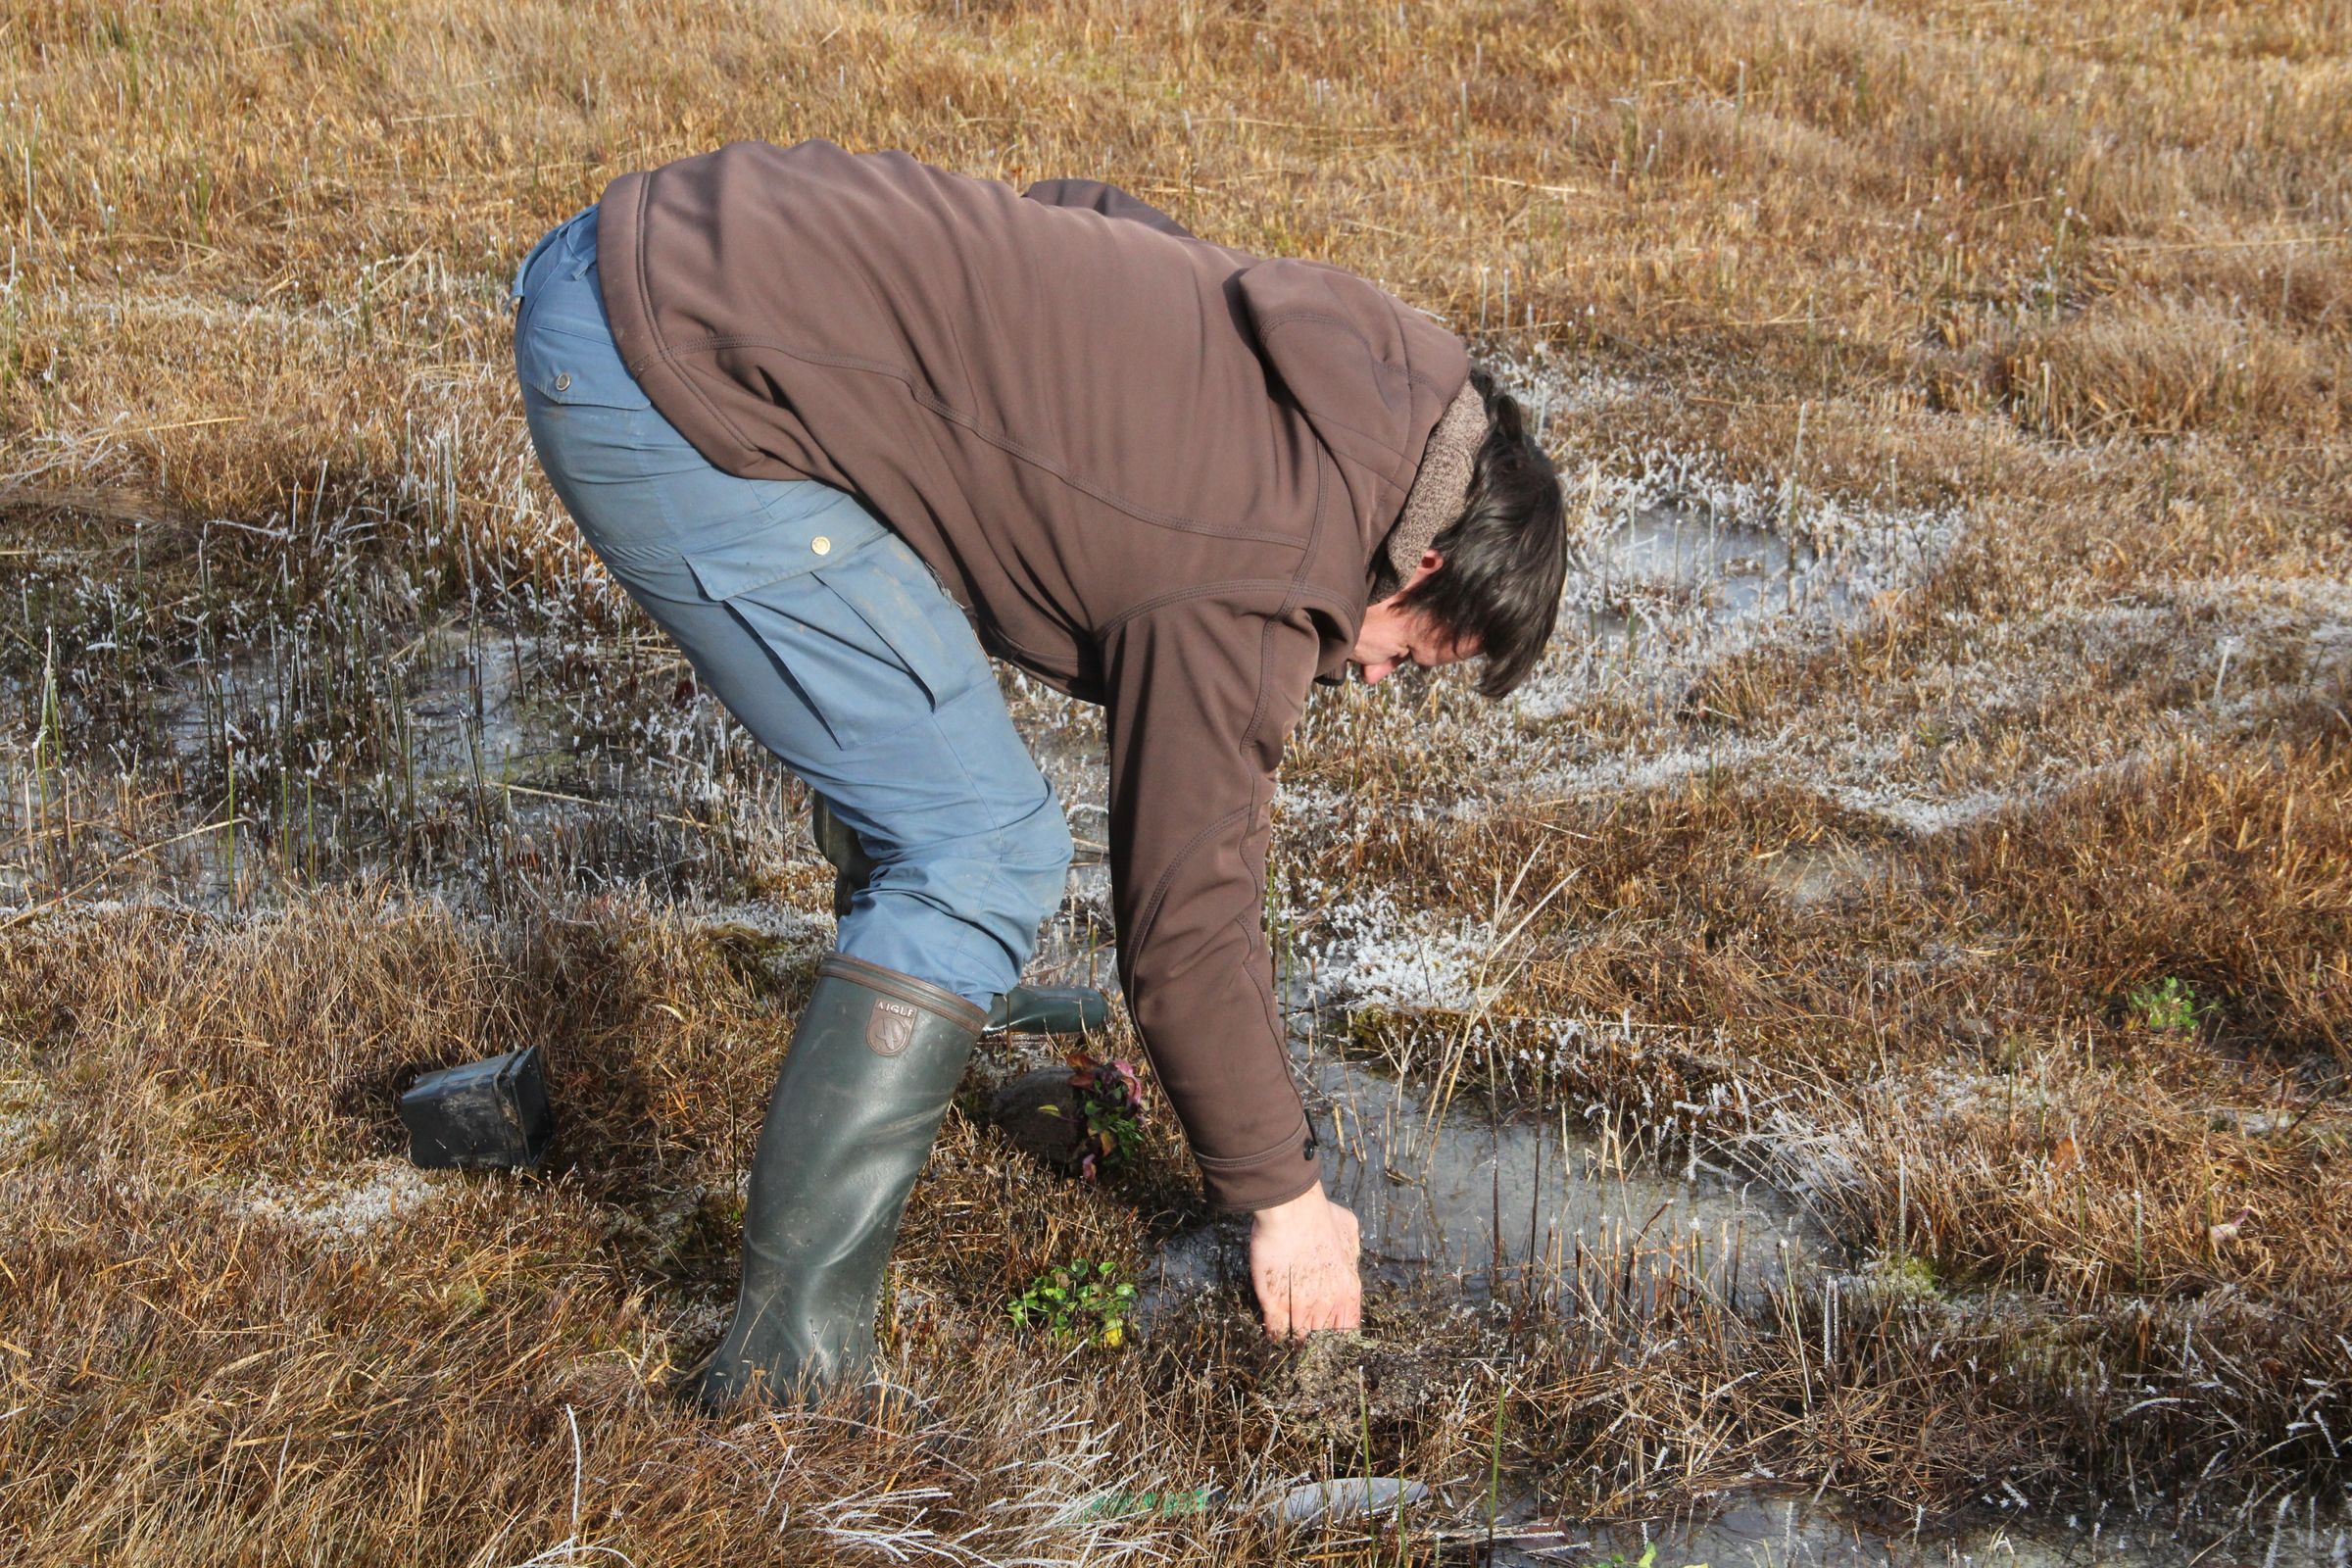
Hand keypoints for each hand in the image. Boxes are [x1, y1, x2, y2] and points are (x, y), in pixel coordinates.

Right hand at [1249, 1182, 1360, 1337]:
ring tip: (1288, 1335)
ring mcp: (1302, 1306)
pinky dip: (1274, 1334)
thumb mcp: (1349, 1231)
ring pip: (1300, 1338)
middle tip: (1305, 1335)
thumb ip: (1351, 1250)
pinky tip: (1273, 1330)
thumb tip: (1350, 1257)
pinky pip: (1276, 1332)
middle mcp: (1329, 1303)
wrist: (1292, 1209)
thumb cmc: (1319, 1213)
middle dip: (1315, 1340)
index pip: (1348, 1329)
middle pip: (1323, 1337)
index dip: (1337, 1334)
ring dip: (1294, 1338)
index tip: (1327, 1334)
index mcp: (1349, 1289)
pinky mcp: (1276, 1304)